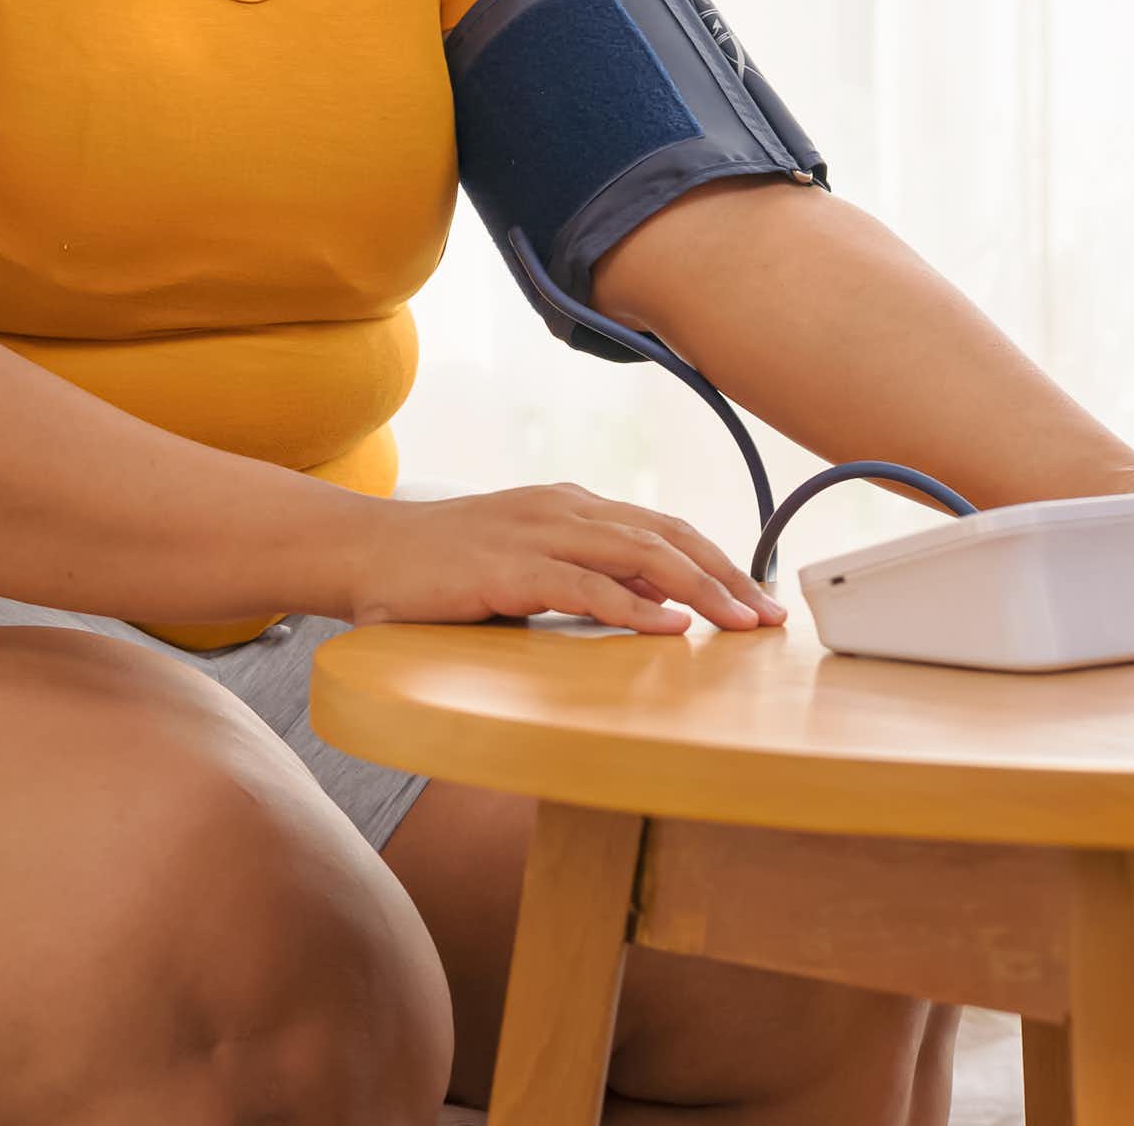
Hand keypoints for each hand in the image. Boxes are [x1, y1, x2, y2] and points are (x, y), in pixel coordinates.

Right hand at [346, 483, 788, 634]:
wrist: (363, 551)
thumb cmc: (440, 570)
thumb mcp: (525, 567)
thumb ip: (583, 580)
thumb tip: (654, 608)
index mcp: (569, 505)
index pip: (662, 527)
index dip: (717, 560)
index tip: (758, 599)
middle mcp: (562, 508)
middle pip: (666, 536)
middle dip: (726, 575)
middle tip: (770, 618)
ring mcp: (536, 532)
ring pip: (639, 555)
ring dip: (699, 590)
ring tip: (740, 624)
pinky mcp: (508, 567)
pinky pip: (585, 585)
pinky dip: (634, 606)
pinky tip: (670, 628)